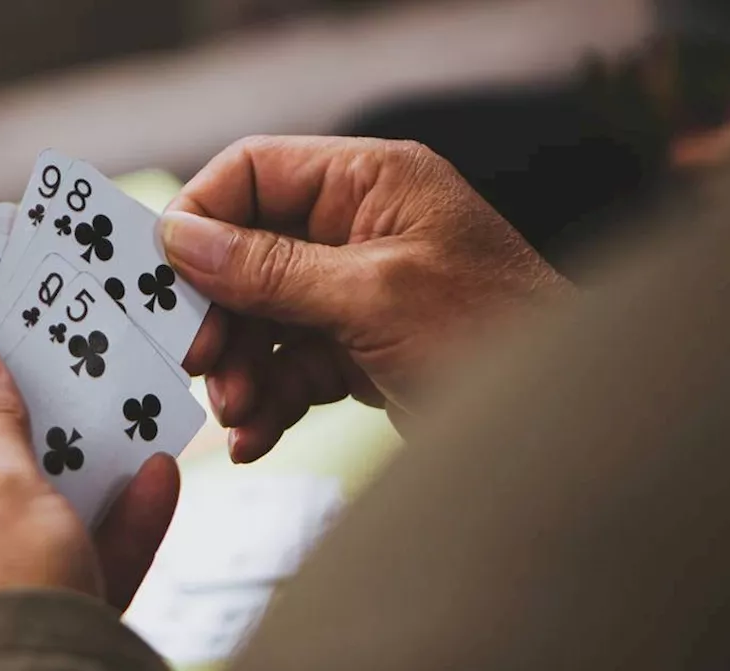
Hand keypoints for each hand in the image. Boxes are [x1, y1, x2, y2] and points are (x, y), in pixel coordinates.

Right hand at [166, 136, 572, 460]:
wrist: (566, 431)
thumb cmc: (500, 337)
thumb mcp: (373, 297)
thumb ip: (271, 268)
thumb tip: (182, 239)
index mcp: (370, 182)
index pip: (254, 173)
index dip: (200, 218)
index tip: (163, 276)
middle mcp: (356, 230)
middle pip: (244, 255)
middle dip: (218, 315)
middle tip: (197, 362)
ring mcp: (353, 294)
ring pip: (259, 319)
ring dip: (237, 370)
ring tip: (237, 412)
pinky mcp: (355, 352)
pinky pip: (286, 369)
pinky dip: (266, 402)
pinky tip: (254, 437)